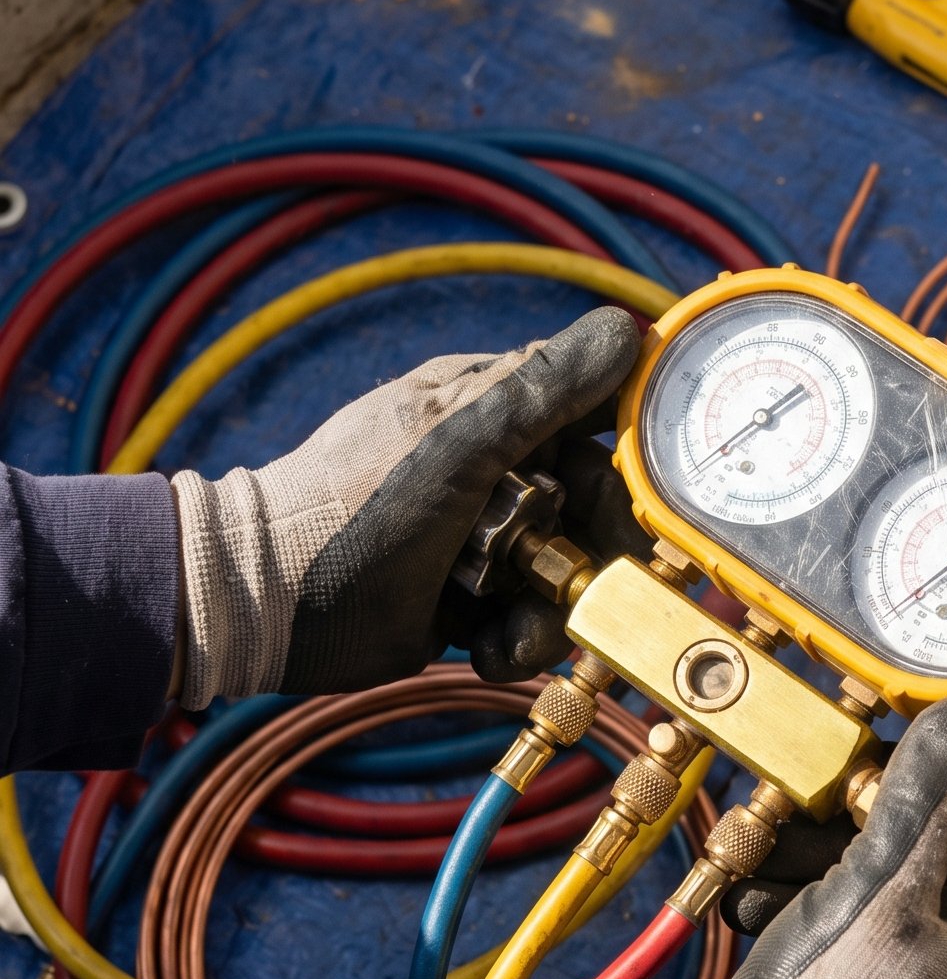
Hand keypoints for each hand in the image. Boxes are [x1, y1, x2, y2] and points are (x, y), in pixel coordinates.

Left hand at [171, 307, 644, 705]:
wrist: (264, 605)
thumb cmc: (352, 511)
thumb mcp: (456, 446)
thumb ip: (541, 391)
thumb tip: (628, 329)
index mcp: (489, 406)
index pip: (593, 406)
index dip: (630, 446)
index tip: (649, 489)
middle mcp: (496, 466)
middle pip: (593, 500)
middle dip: (596, 548)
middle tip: (581, 578)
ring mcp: (485, 535)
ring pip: (570, 566)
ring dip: (554, 610)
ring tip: (512, 630)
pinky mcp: (472, 597)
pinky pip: (530, 616)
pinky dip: (519, 640)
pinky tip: (486, 648)